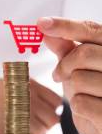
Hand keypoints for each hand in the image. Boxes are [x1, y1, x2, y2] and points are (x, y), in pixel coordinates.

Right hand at [0, 79, 60, 133]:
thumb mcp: (4, 84)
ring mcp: (25, 115)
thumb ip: (25, 90)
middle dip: (44, 122)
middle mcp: (30, 98)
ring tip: (18, 128)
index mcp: (27, 85)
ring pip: (44, 131)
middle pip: (53, 117)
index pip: (55, 101)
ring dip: (34, 133)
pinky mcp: (17, 131)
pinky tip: (11, 133)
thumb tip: (43, 104)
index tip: (42, 113)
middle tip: (30, 124)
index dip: (50, 109)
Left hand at [38, 17, 101, 133]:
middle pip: (83, 54)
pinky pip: (81, 103)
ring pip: (79, 79)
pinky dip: (78, 107)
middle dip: (64, 66)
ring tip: (82, 93)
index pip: (90, 30)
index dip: (65, 26)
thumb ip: (65, 47)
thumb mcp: (78, 66)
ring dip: (72, 89)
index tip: (41, 23)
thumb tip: (44, 27)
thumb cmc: (92, 90)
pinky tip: (88, 110)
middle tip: (59, 75)